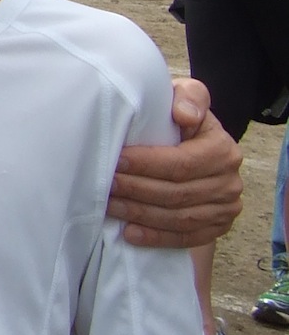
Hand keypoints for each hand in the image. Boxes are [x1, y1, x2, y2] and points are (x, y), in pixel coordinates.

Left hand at [109, 77, 241, 246]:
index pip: (182, 163)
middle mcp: (230, 181)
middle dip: (136, 189)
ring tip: (110, 207)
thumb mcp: (186, 97)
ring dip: (140, 214)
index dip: (147, 164)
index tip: (117, 161)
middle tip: (105, 185)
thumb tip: (184, 115)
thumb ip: (189, 97)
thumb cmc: (177, 119)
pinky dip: (157, 237)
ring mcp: (226, 208)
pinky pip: (187, 237)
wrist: (188, 147)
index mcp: (222, 150)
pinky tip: (129, 234)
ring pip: (179, 218)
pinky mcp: (216, 227)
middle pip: (178, 193)